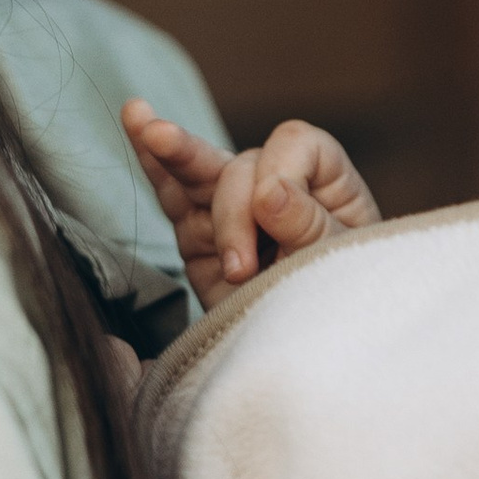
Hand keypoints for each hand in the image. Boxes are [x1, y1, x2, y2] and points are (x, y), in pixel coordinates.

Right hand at [122, 103, 381, 309]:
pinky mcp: (198, 235)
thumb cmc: (343, 299)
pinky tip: (135, 120)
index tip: (278, 222)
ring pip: (199, 171)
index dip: (281, 172)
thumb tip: (269, 191)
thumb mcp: (339, 261)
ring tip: (146, 124)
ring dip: (174, 151)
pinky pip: (172, 197)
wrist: (314, 357)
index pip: (294, 145)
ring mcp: (231, 207)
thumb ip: (308, 225)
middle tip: (240, 270)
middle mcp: (275, 183)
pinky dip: (153, 166)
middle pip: (243, 165)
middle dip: (235, 215)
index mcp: (324, 179)